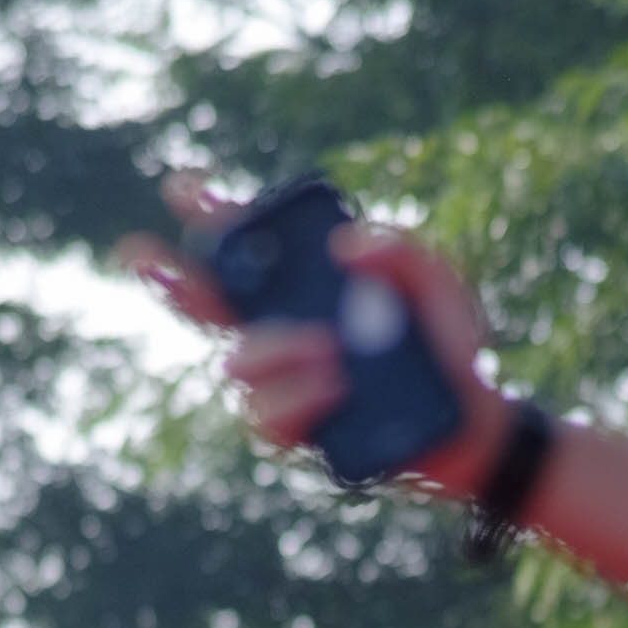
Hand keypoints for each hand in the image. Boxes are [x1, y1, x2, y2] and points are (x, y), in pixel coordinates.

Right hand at [121, 188, 512, 501]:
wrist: (481, 424)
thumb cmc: (452, 346)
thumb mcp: (438, 282)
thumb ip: (398, 248)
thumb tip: (342, 246)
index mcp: (307, 288)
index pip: (244, 249)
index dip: (208, 217)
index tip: (183, 191)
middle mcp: (285, 335)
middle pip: (209, 310)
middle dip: (174, 281)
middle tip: (147, 256)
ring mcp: (289, 387)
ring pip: (235, 368)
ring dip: (270, 352)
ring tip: (328, 351)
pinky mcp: (304, 436)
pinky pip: (268, 421)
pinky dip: (297, 398)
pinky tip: (336, 386)